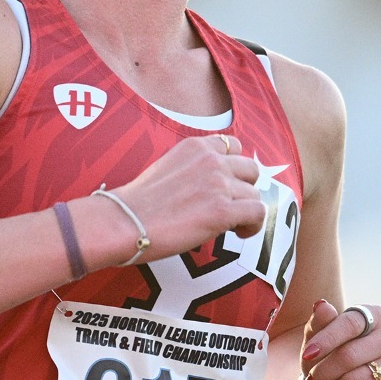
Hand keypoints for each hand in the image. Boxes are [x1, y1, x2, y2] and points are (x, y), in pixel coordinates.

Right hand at [107, 134, 265, 258]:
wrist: (123, 221)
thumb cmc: (137, 203)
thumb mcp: (166, 167)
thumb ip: (191, 168)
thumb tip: (207, 187)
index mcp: (195, 146)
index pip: (234, 145)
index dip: (234, 168)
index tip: (227, 184)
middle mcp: (211, 160)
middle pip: (251, 170)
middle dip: (244, 189)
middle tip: (231, 206)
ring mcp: (218, 184)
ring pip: (254, 194)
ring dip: (246, 211)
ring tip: (232, 225)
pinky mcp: (222, 211)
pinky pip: (257, 213)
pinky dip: (253, 225)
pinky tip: (238, 233)